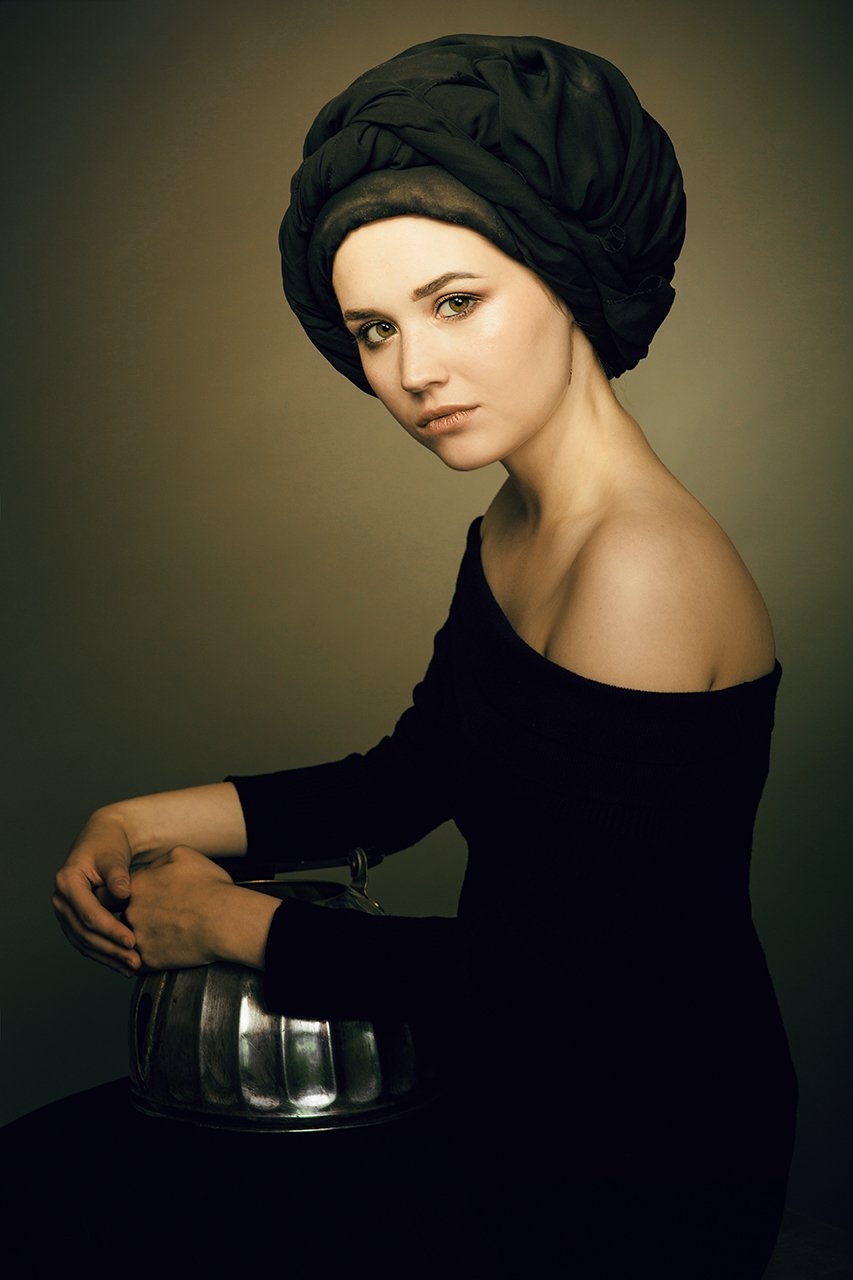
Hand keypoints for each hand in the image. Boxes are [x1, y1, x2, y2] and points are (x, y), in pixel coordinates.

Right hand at [53, 809, 140, 976]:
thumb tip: (123, 894)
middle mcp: (60, 900)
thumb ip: (117, 874)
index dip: (111, 930)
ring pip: (84, 943)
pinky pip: (86, 942)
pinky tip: (122, 965)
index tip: (132, 941)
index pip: (89, 913)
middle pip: (85, 933)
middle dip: (111, 950)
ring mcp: (64, 912)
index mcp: (67, 882)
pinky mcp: (72, 920)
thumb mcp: (113, 854)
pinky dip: (104, 954)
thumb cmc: (108, 844)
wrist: (101, 840)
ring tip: (132, 968)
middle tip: (136, 961)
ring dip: (108, 958)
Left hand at [124, 846, 235, 970]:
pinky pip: (145, 960)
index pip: (132, 890)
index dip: (150, 894)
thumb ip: (159, 861)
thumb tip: (152, 869)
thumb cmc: (211, 888)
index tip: (164, 899)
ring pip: (137, 938)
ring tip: (174, 934)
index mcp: (138, 885)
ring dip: (151, 937)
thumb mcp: (183, 855)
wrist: (225, 921)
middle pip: (132, 914)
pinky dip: (157, 957)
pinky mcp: (149, 960)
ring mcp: (139, 937)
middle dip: (147, 916)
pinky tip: (174, 949)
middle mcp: (132, 911)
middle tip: (171, 917)